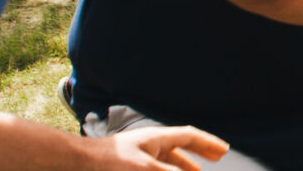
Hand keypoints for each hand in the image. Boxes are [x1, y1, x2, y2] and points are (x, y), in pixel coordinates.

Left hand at [83, 125, 228, 170]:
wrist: (78, 165)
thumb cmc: (109, 162)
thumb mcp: (146, 169)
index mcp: (156, 138)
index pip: (189, 136)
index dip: (208, 143)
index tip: (224, 150)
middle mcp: (150, 145)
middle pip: (181, 146)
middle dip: (199, 152)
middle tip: (216, 158)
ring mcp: (139, 156)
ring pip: (168, 159)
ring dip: (184, 166)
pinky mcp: (131, 167)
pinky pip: (157, 167)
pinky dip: (168, 170)